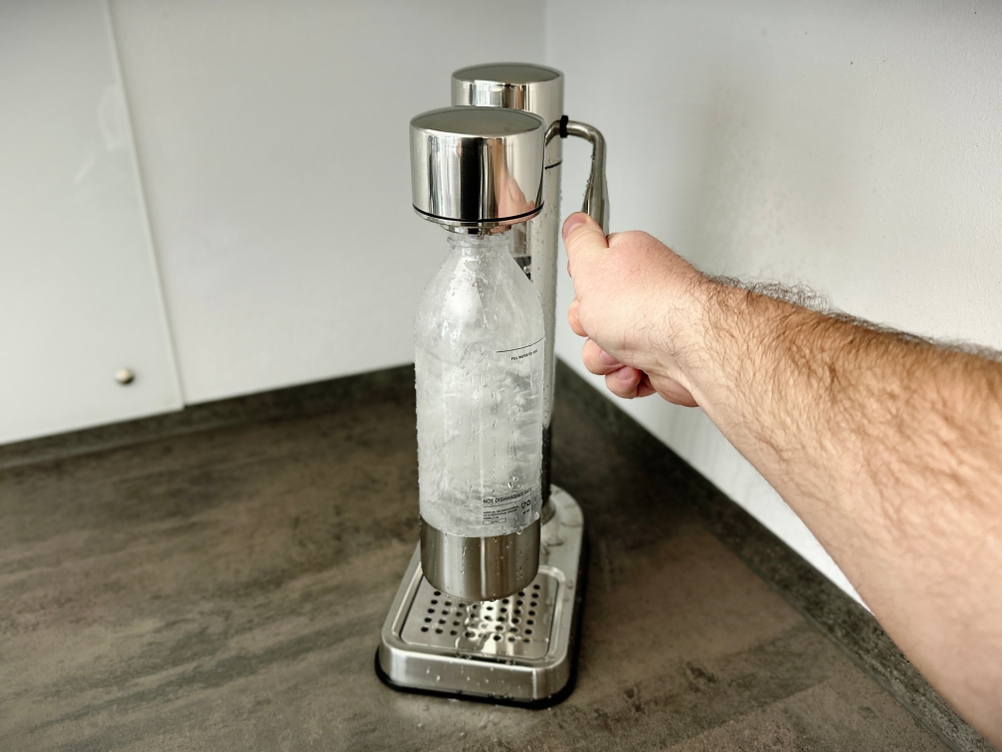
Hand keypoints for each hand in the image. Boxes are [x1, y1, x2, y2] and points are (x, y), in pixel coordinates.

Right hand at [563, 212, 705, 405]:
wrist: (691, 348)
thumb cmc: (649, 307)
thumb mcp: (592, 263)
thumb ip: (579, 240)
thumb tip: (575, 221)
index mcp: (630, 258)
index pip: (591, 269)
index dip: (582, 286)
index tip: (586, 292)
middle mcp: (644, 290)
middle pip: (593, 314)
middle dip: (590, 329)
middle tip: (603, 324)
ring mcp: (653, 326)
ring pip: (604, 349)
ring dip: (605, 357)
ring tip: (624, 351)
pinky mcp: (659, 358)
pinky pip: (624, 373)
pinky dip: (625, 377)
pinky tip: (636, 368)